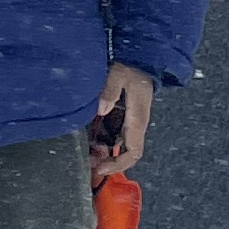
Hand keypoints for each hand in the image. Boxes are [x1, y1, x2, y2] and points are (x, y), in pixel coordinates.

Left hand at [89, 62, 153, 182]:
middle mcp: (136, 125)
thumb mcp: (119, 73)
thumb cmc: (131, 68)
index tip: (100, 168)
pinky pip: (116, 136)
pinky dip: (104, 141)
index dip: (118, 164)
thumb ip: (110, 89)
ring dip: (105, 153)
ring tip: (86, 153)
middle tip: (89, 163)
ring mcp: (131, 122)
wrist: (142, 60)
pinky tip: (90, 139)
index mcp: (137, 119)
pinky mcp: (126, 118)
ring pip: (121, 146)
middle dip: (109, 162)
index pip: (133, 152)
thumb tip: (101, 109)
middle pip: (127, 154)